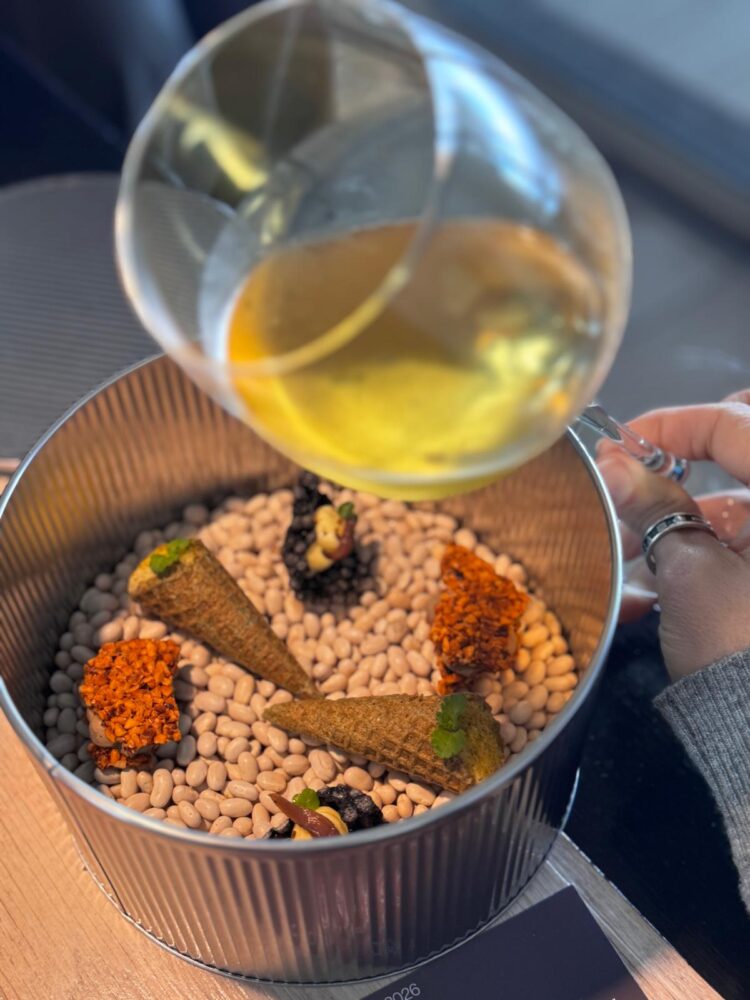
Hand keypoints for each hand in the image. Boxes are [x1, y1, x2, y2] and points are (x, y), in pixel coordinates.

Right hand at [598, 391, 749, 680]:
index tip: (620, 447)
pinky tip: (647, 597)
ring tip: (623, 568)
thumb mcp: (690, 573)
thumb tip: (614, 462)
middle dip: (685, 470)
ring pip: (735, 513)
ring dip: (675, 530)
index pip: (734, 423)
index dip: (671, 425)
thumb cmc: (744, 652)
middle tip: (638, 490)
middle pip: (742, 456)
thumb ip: (653, 506)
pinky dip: (697, 563)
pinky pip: (737, 555)